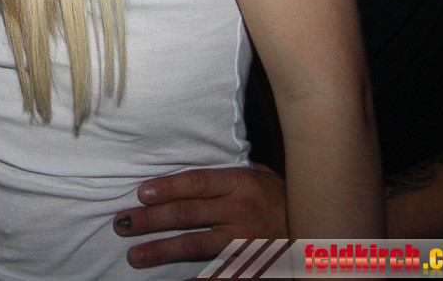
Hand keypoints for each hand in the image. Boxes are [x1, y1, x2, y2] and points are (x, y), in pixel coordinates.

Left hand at [114, 164, 287, 268]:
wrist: (320, 230)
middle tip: (122, 224)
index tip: (140, 194)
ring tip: (135, 255)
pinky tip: (175, 280)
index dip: (166, 188)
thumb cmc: (285, 199)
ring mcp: (246, 241)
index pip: (196, 183)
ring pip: (194, 244)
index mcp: (242, 183)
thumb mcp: (261, 177)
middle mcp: (241, 210)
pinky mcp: (251, 265)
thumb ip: (228, 174)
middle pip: (187, 213)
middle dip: (150, 219)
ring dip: (160, 250)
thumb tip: (188, 173)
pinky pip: (218, 272)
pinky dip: (197, 277)